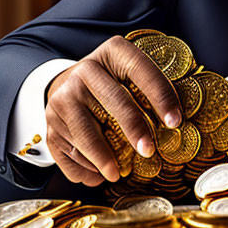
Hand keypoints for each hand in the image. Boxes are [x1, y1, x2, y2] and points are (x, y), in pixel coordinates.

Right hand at [44, 36, 181, 185]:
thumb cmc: (112, 84)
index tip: (175, 122)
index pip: (140, 70)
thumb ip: (152, 92)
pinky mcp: (50, 124)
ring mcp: (63, 97)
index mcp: (113, 52)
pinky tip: (98, 175)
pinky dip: (83, 169)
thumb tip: (177, 124)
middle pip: (114, 101)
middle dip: (134, 129)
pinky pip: (67, 153)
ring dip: (103, 158)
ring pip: (85, 134)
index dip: (160, 96)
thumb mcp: (131, 74)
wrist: (66, 83)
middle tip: (149, 151)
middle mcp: (85, 70)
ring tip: (117, 174)